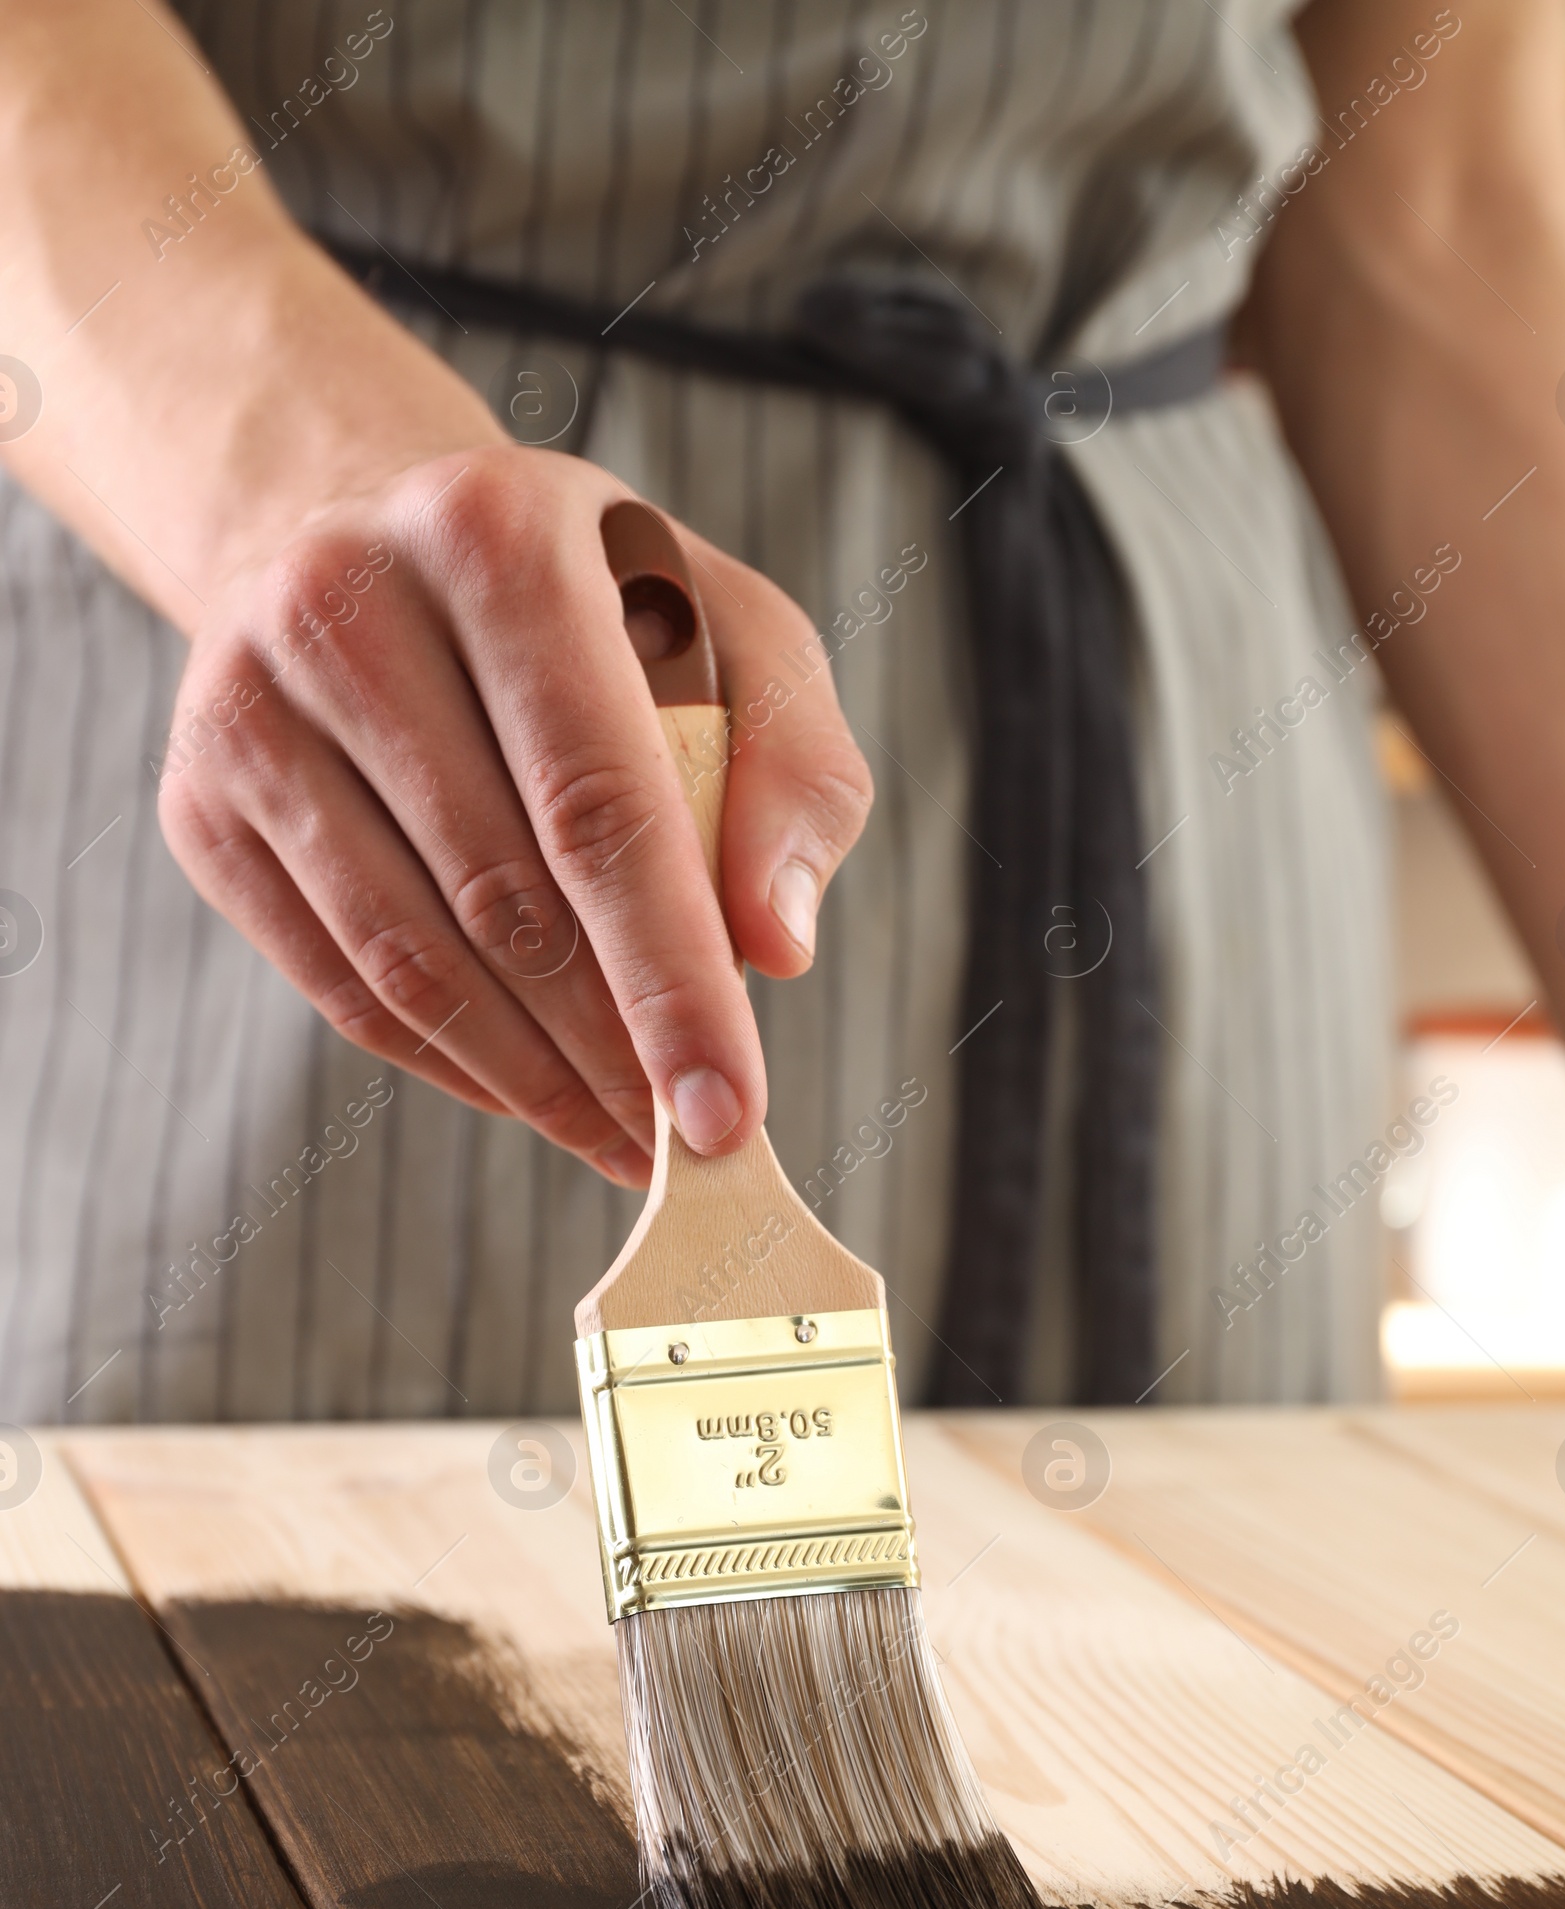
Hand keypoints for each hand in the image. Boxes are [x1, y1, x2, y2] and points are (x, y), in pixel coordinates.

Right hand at [158, 444, 873, 1183]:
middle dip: (609, 1051)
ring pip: (407, 961)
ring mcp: (247, 707)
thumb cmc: (597, 606)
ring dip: (531, 1081)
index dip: (668, 978)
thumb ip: (792, 774)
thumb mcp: (736, 633)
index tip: (727, 1108)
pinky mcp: (198, 803)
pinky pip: (338, 985)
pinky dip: (449, 1063)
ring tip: (622, 1136)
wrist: (378, 545)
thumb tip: (774, 953)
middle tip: (688, 1141)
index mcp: (494, 537)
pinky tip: (532, 1093)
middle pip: (500, 898)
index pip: (596, 805)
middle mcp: (344, 602)